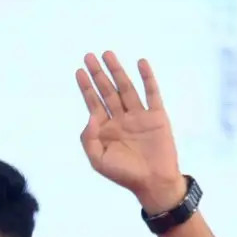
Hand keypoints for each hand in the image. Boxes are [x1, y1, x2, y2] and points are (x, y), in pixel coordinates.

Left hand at [76, 51, 186, 212]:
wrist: (153, 182)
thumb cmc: (124, 174)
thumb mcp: (98, 160)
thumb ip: (88, 139)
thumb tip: (89, 117)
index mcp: (106, 129)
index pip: (94, 102)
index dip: (86, 87)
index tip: (79, 71)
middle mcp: (121, 118)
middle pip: (107, 91)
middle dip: (98, 74)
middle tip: (89, 56)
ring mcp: (139, 116)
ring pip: (126, 88)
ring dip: (117, 71)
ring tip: (108, 54)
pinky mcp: (157, 116)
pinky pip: (152, 93)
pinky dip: (147, 78)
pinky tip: (140, 63)